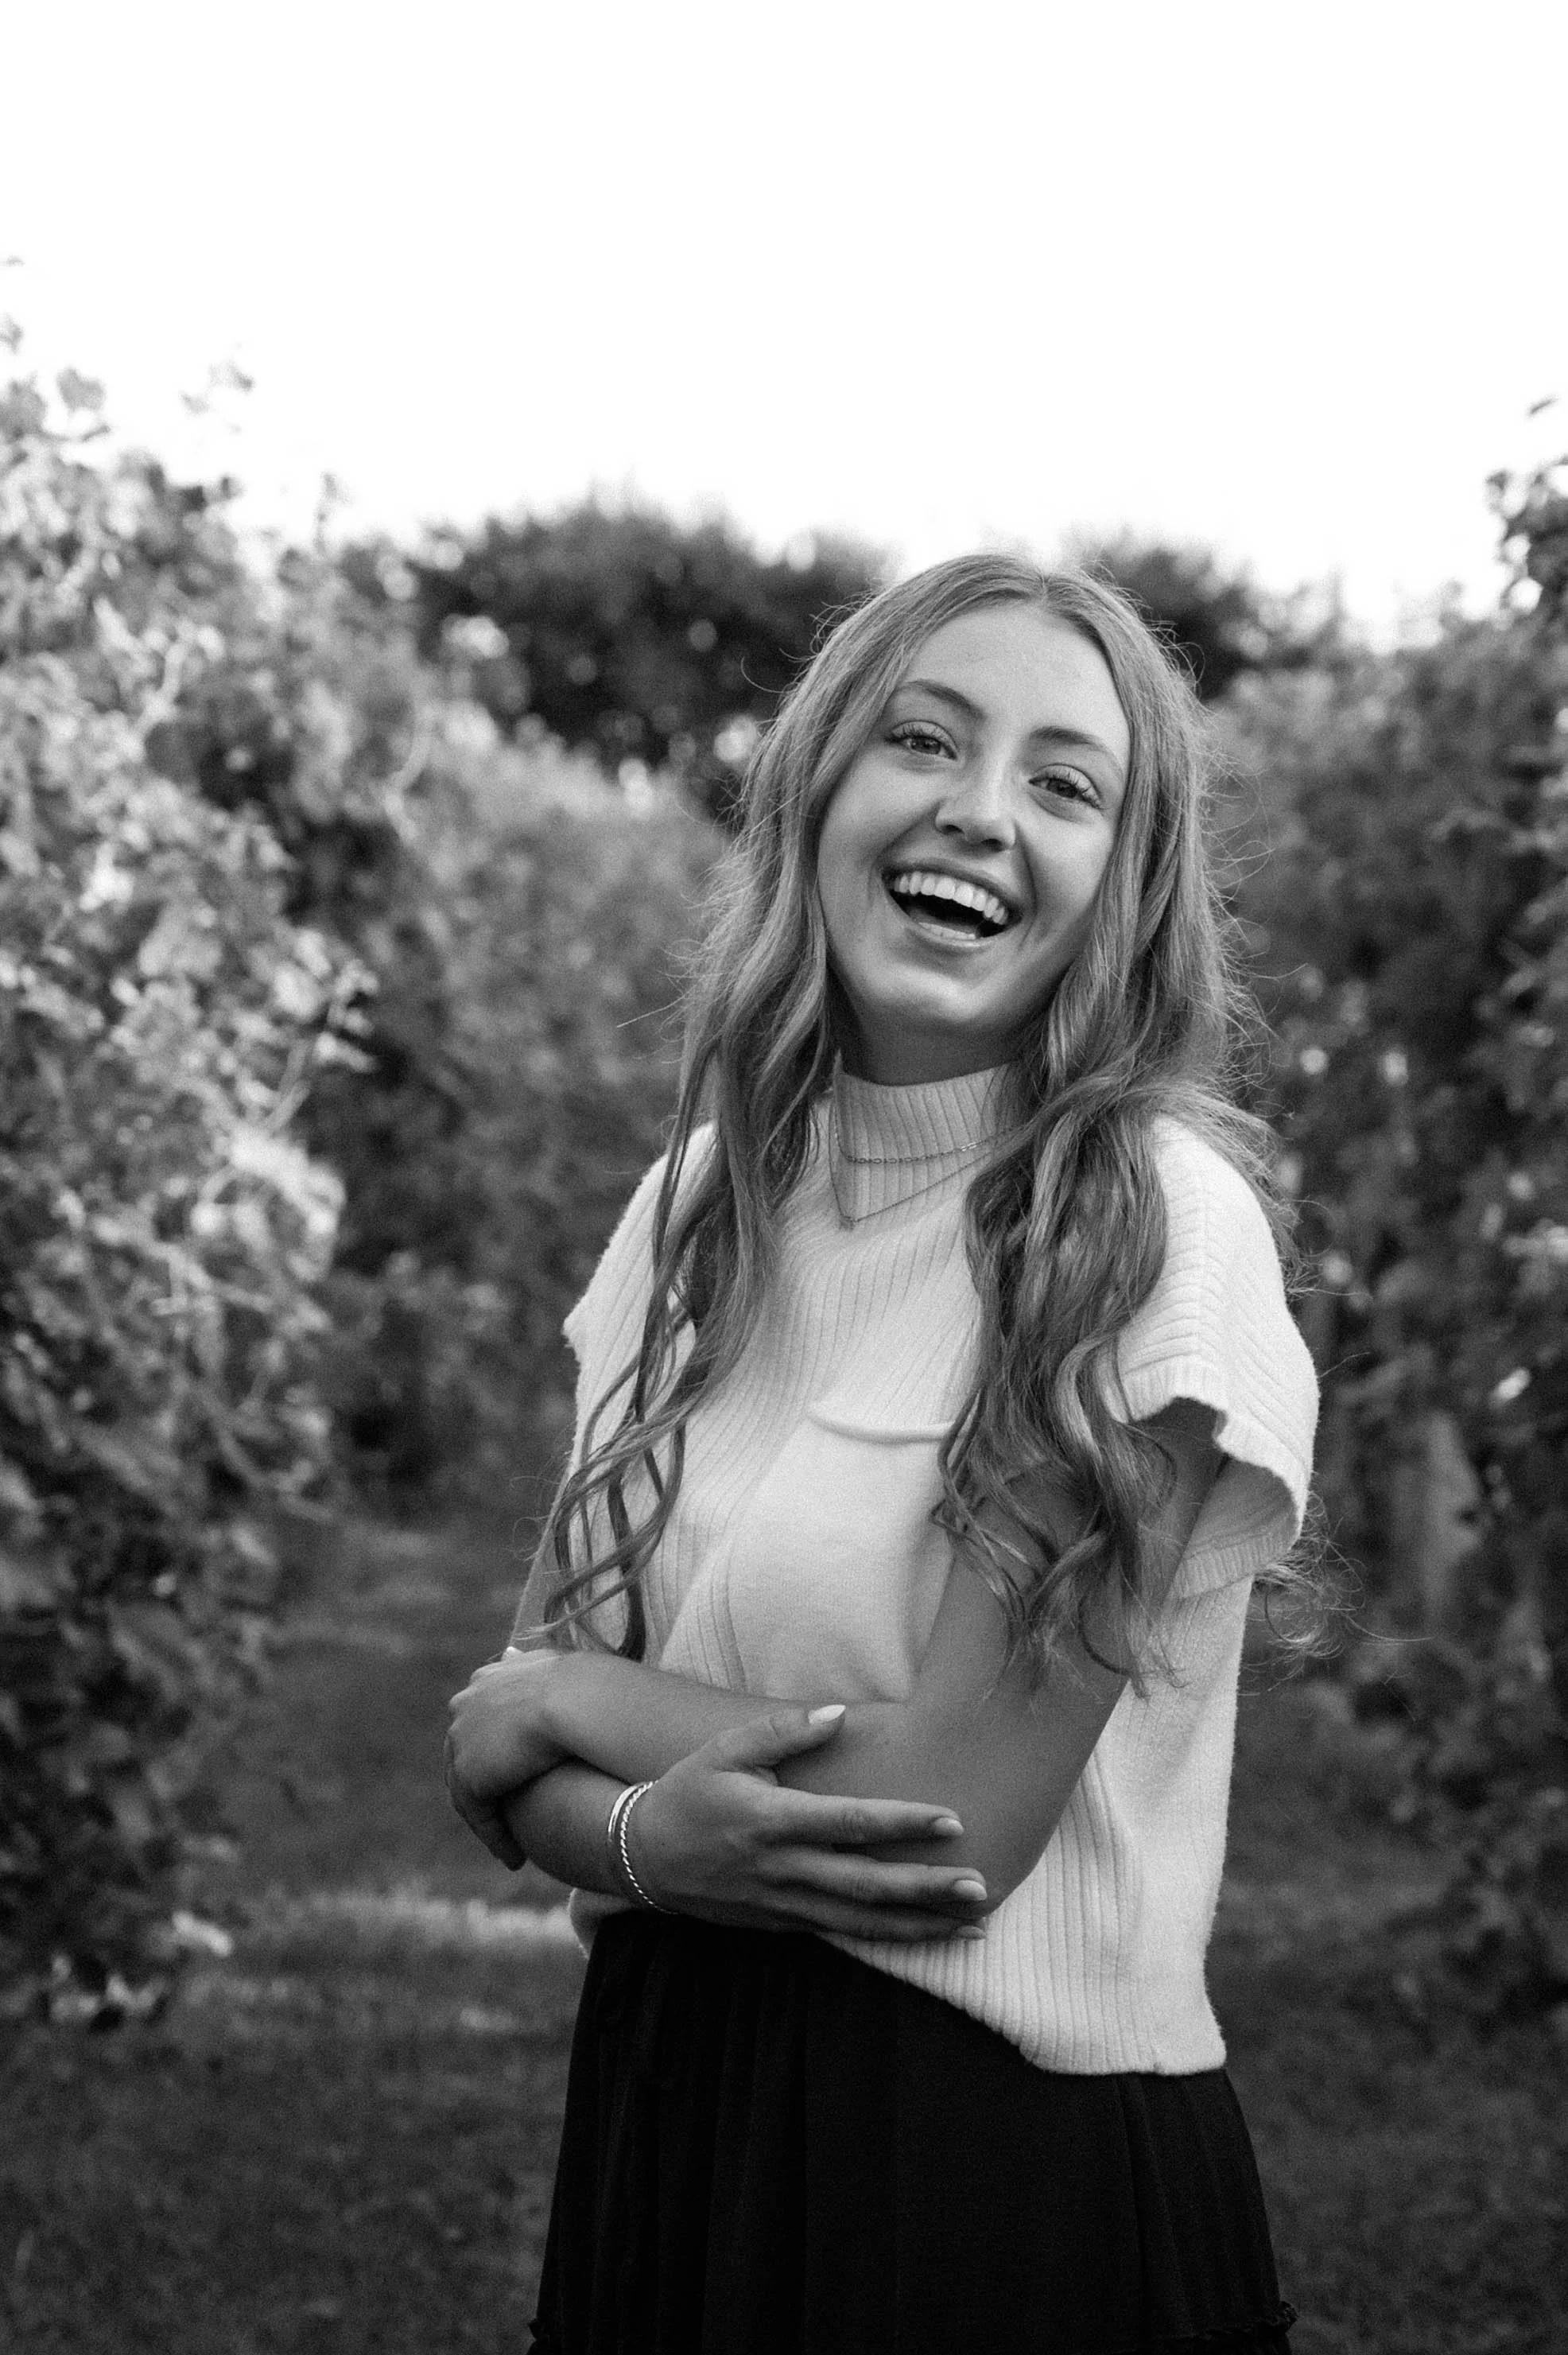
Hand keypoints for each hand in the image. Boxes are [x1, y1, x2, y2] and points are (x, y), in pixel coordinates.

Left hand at [446, 1646, 563, 1869]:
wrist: (578, 1700)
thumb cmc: (589, 1684)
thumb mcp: (564, 1671)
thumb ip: (547, 1675)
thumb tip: (553, 1670)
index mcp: (485, 1679)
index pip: (481, 1720)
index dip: (498, 1749)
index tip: (518, 1772)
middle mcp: (465, 1705)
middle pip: (467, 1755)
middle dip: (484, 1785)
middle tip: (507, 1816)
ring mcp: (462, 1740)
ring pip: (468, 1791)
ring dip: (489, 1820)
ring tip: (511, 1847)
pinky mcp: (470, 1776)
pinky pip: (479, 1817)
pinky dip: (496, 1838)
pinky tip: (514, 1858)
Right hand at [627, 1705, 990, 1942]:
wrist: (642, 1858)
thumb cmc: (689, 1792)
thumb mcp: (725, 1750)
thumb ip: (781, 1730)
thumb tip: (838, 1714)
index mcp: (772, 1821)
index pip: (851, 1823)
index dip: (904, 1822)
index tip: (952, 1820)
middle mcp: (783, 1869)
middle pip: (867, 1885)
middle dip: (927, 1889)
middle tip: (980, 1886)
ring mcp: (783, 1904)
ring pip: (862, 1922)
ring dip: (920, 1924)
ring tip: (974, 1925)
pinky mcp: (782, 1925)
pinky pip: (844, 1935)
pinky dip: (889, 1939)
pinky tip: (928, 1936)